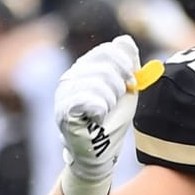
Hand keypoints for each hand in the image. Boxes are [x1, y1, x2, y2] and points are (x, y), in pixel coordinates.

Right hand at [54, 34, 139, 194]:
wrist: (101, 153)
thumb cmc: (112, 123)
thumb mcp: (125, 91)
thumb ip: (126, 66)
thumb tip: (126, 41)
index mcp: (84, 69)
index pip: (108, 50)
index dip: (125, 66)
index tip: (130, 84)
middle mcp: (70, 76)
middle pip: (106, 67)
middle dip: (119, 88)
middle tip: (113, 105)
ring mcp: (65, 92)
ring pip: (101, 84)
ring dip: (111, 103)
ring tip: (103, 115)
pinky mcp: (64, 110)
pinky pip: (92, 100)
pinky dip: (101, 111)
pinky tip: (97, 118)